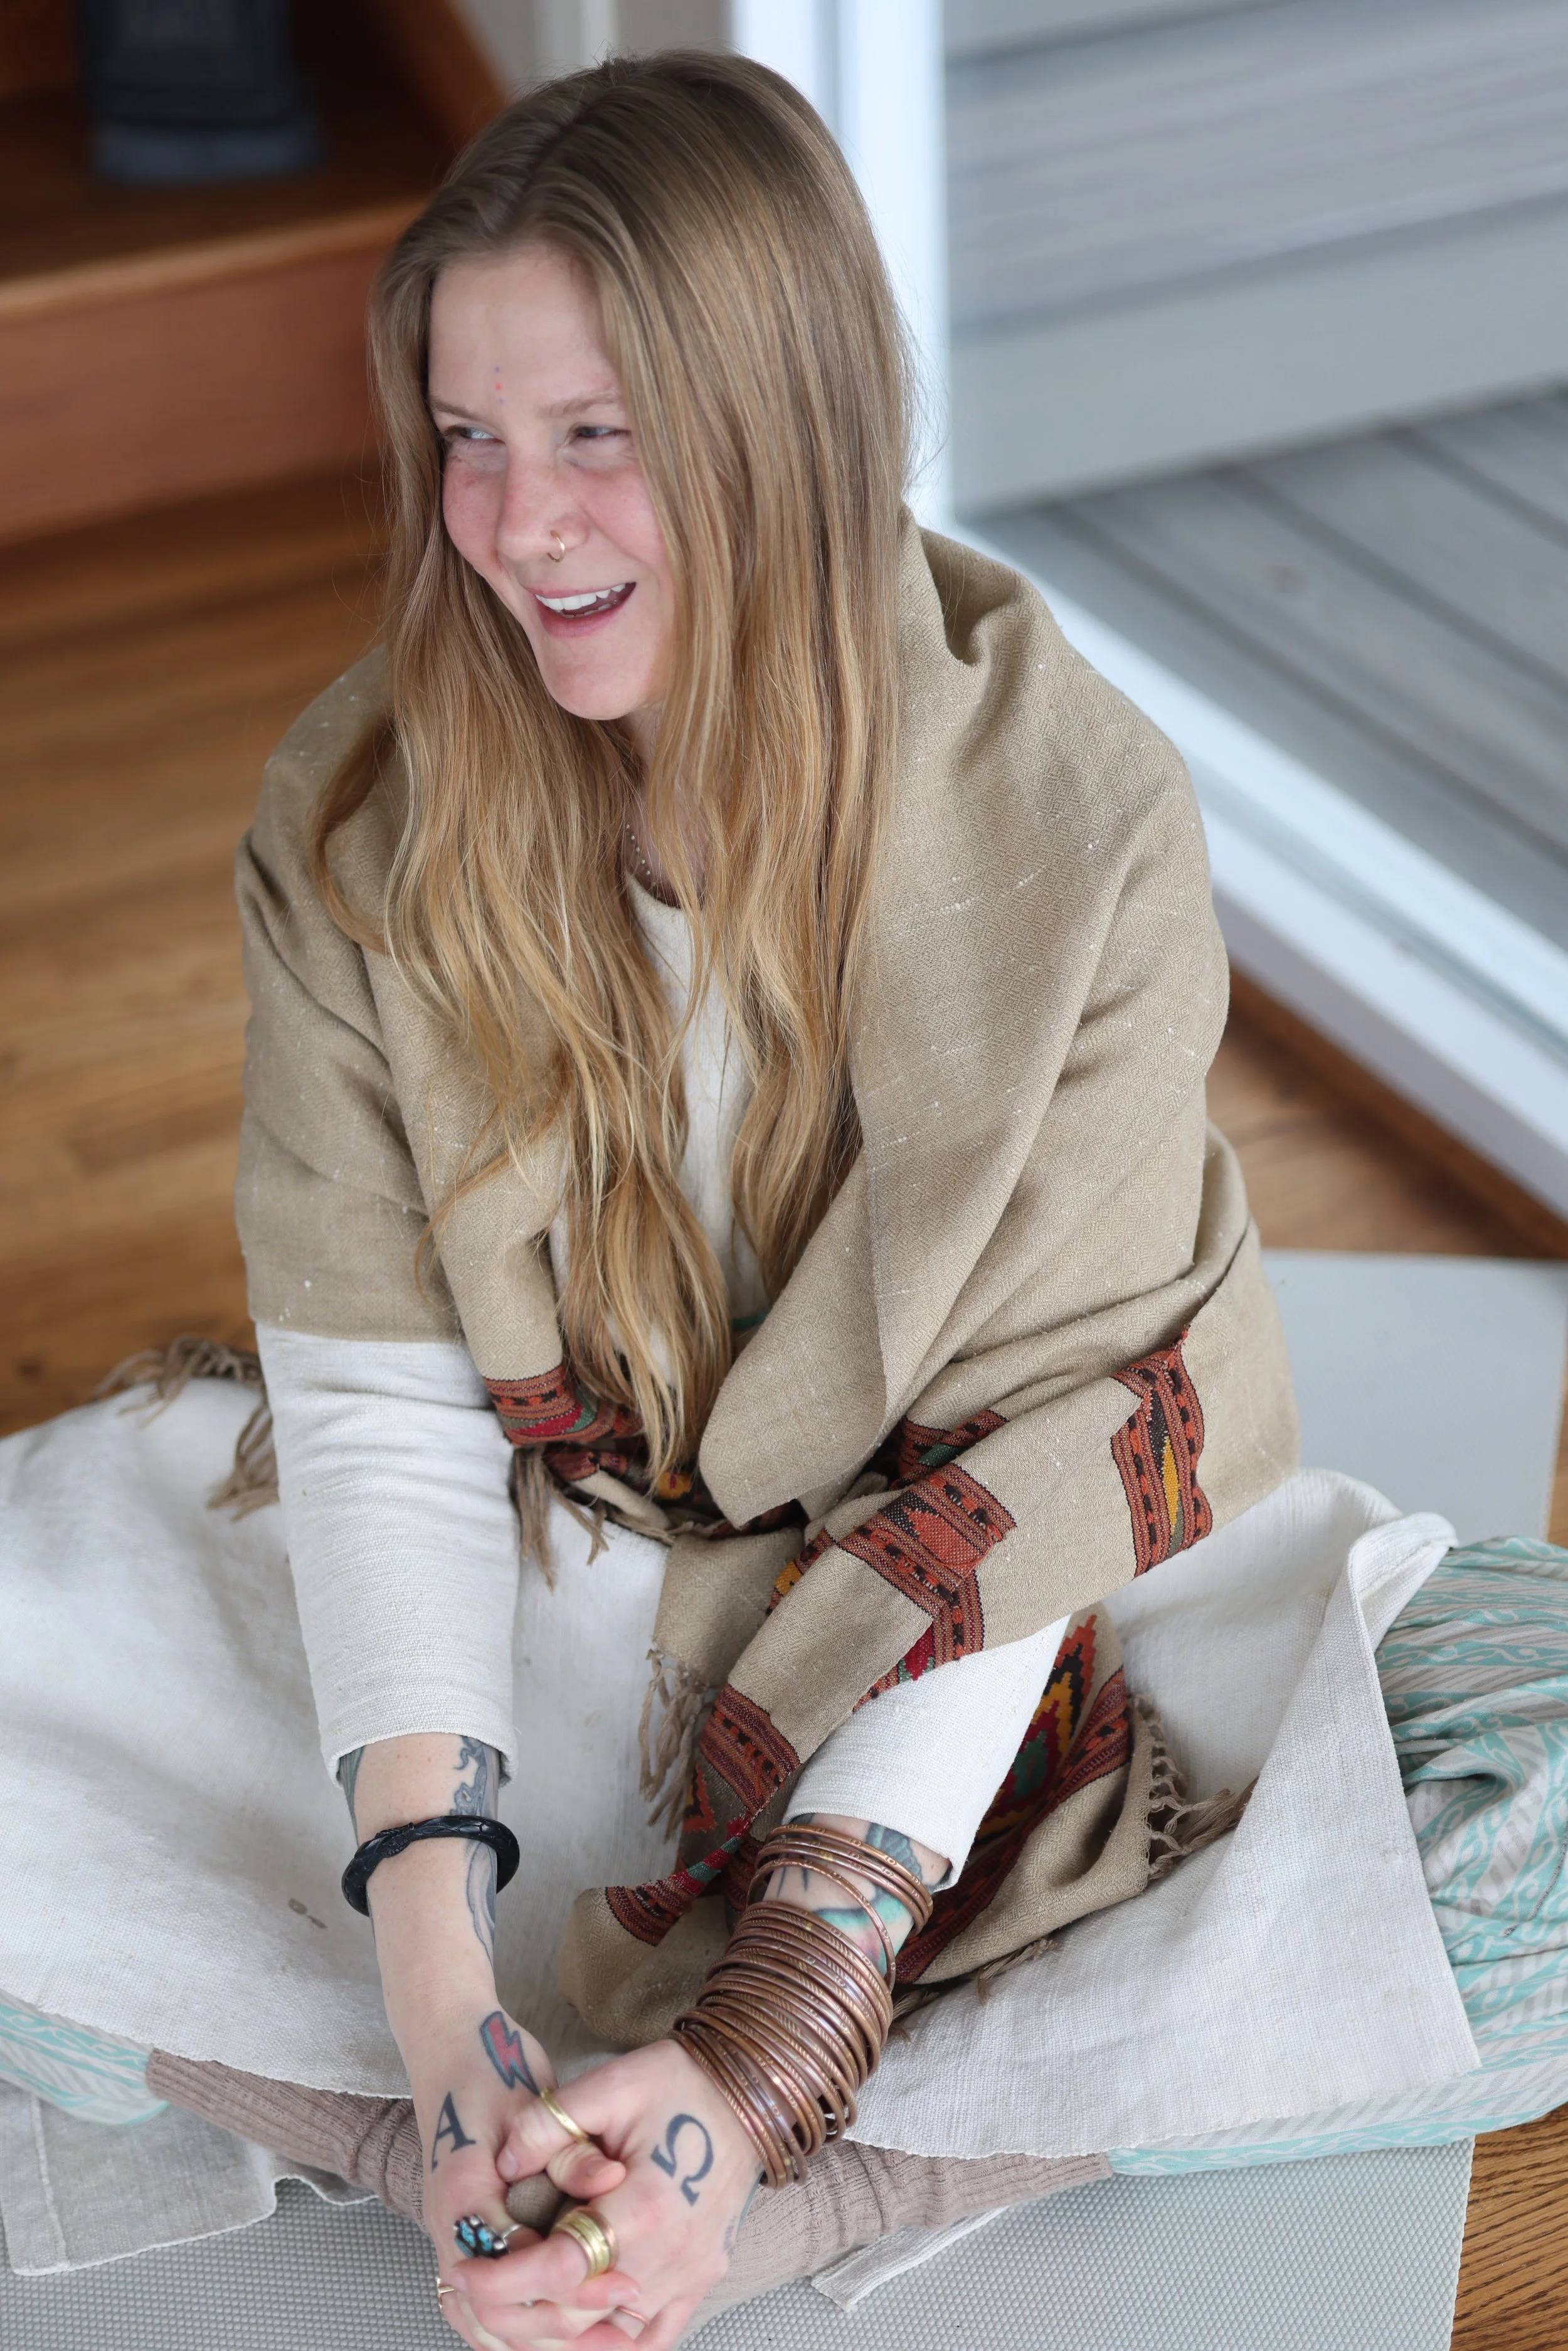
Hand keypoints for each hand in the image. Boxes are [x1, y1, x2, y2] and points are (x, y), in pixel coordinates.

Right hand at [417, 2005, 633, 2350]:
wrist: (447, 2045)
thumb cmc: (489, 2066)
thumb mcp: (530, 2099)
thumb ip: (566, 2148)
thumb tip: (610, 2179)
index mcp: (463, 2195)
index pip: (514, 2270)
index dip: (572, 2286)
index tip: (624, 2283)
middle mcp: (450, 2229)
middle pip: (497, 2315)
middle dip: (562, 2328)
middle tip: (622, 2327)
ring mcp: (452, 2239)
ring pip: (486, 2323)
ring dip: (542, 2340)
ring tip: (605, 2344)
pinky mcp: (464, 2241)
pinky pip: (482, 2311)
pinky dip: (519, 2331)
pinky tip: (562, 2336)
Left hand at [457, 2039, 761, 2350]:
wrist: (749, 2090)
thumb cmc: (682, 2082)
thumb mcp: (612, 2083)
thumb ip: (550, 2122)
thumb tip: (504, 2163)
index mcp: (646, 2206)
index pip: (562, 2268)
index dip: (506, 2278)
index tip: (465, 2272)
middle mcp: (672, 2255)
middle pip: (580, 2313)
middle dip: (518, 2309)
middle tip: (474, 2291)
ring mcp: (693, 2273)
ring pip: (611, 2336)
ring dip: (560, 2329)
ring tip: (514, 2307)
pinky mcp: (703, 2277)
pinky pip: (653, 2336)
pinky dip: (610, 2342)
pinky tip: (578, 2332)